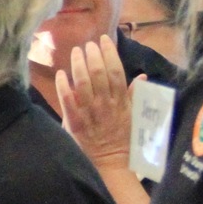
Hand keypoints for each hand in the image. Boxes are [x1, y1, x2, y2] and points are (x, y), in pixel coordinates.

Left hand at [56, 34, 138, 169]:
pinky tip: (60, 74)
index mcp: (122, 101)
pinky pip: (68, 103)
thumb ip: (135, 95)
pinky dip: (64, 87)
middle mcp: (106, 105)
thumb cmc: (123, 139)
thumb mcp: (134, 116)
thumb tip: (142, 76)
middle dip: (92, 55)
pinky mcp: (76, 124)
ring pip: (84, 84)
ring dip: (78, 65)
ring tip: (75, 53)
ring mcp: (91, 114)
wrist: (111, 163)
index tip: (104, 40)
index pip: (117, 71)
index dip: (110, 53)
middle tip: (87, 44)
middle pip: (99, 74)